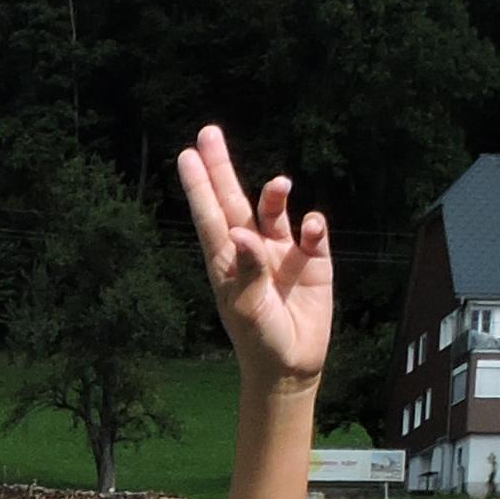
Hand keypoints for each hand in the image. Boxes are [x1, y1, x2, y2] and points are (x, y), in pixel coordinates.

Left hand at [175, 127, 334, 383]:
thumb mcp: (248, 308)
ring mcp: (282, 252)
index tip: (186, 155)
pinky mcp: (313, 260)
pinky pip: (311, 231)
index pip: (210, 216)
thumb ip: (247, 270)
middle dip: (222, 168)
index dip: (199, 186)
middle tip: (208, 132)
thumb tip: (242, 232)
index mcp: (227, 261)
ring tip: (279, 185)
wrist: (292, 366)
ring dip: (275, 195)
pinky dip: (311, 224)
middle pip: (235, 200)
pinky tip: (310, 229)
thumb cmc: (260, 340)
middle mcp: (252, 249)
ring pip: (274, 210)